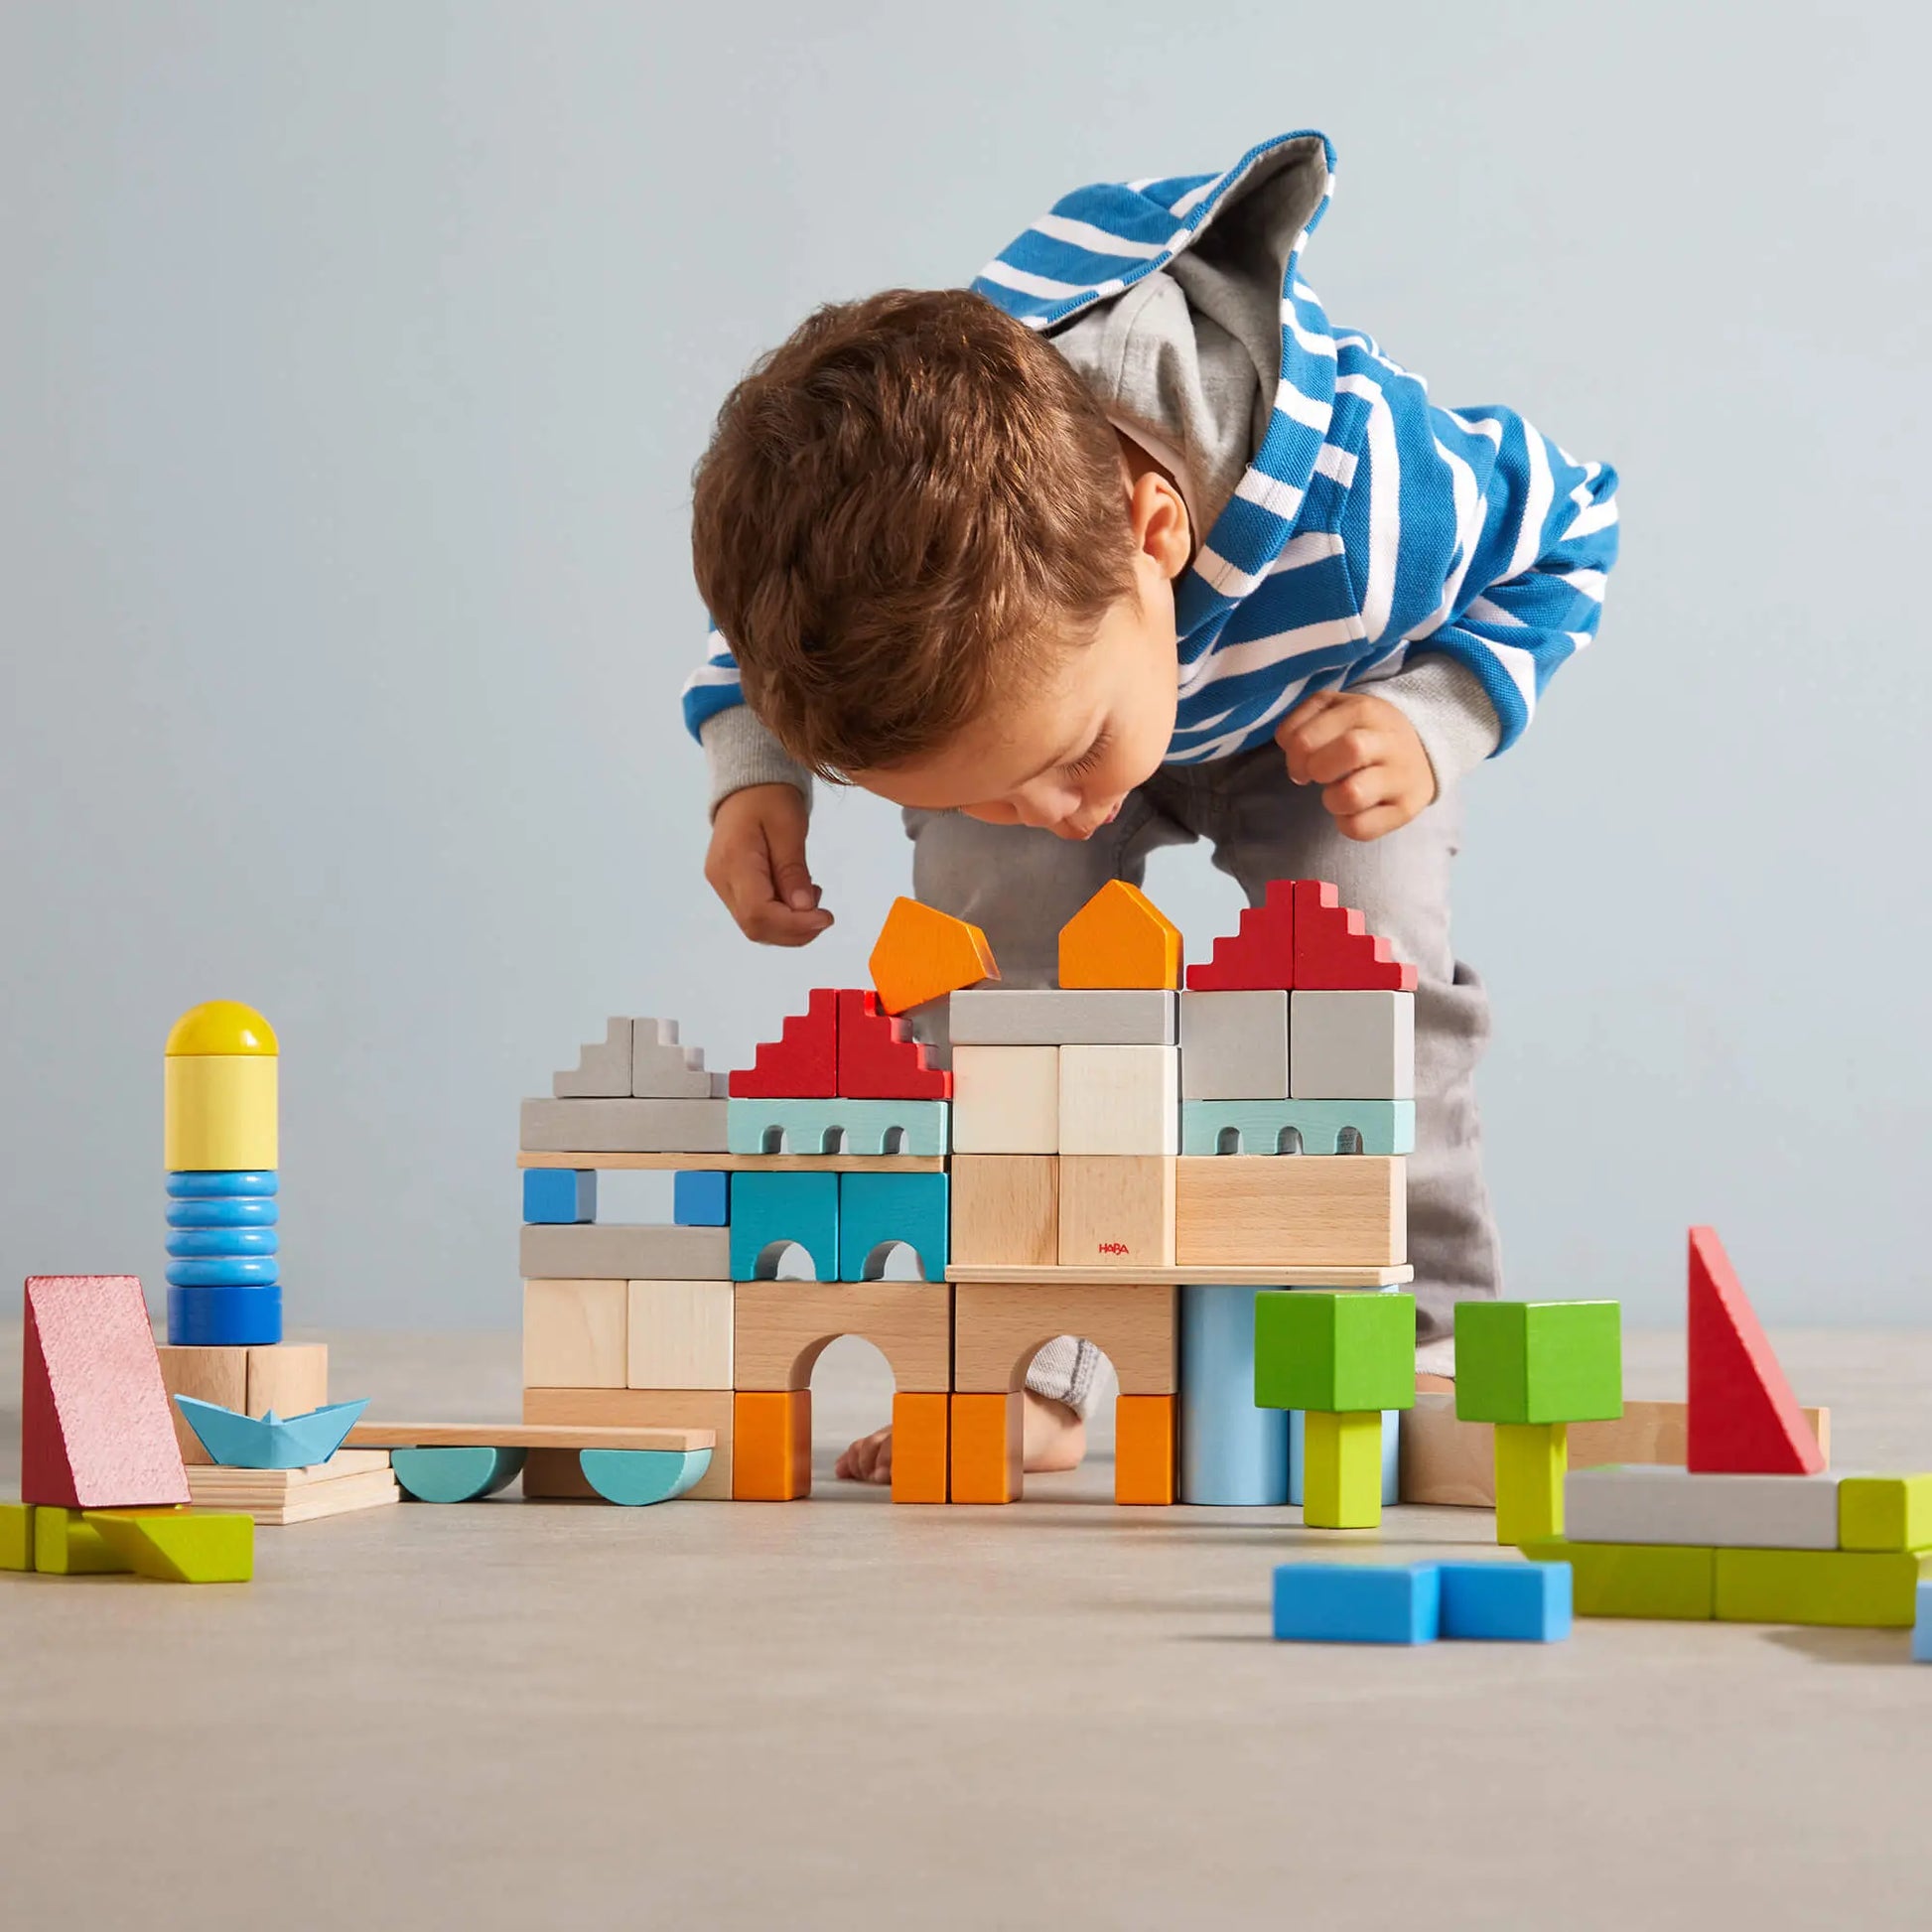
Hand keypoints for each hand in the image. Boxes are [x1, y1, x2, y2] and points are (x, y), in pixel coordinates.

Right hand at [704, 784, 832, 945]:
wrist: (748, 786)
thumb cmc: (769, 798)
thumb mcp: (789, 828)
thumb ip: (794, 871)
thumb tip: (804, 909)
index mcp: (734, 861)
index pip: (759, 912)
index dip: (794, 924)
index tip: (826, 917)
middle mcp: (722, 879)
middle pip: (756, 926)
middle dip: (795, 930)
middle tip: (824, 912)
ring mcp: (723, 885)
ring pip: (756, 926)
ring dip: (791, 925)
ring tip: (812, 896)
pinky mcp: (731, 887)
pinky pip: (757, 914)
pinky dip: (783, 917)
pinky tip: (798, 895)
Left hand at [1276, 691, 1434, 840]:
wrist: (1422, 749)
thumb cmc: (1364, 731)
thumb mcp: (1335, 709)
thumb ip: (1303, 719)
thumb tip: (1288, 744)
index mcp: (1365, 711)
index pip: (1308, 735)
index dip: (1293, 755)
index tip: (1301, 761)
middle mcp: (1388, 741)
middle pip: (1348, 751)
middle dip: (1316, 770)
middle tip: (1316, 776)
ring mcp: (1401, 777)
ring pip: (1352, 795)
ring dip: (1331, 800)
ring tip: (1336, 794)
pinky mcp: (1406, 808)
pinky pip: (1361, 828)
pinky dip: (1346, 824)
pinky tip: (1351, 811)